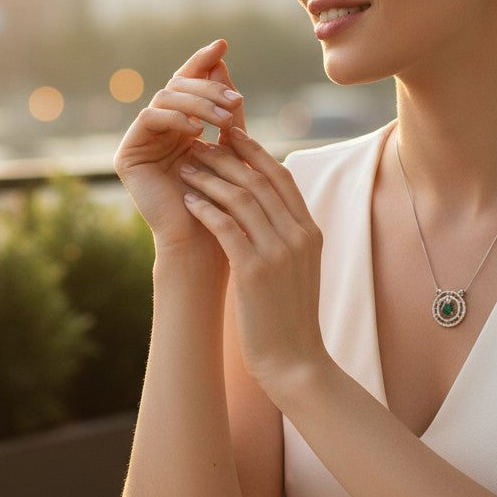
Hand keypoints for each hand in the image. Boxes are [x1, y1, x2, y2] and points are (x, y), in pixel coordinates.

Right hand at [115, 40, 245, 254]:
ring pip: (164, 98)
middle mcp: (159, 130)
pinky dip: (174, 118)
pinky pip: (148, 119)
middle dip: (207, 86)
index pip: (190, 84)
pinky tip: (199, 130)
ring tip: (225, 117)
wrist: (208, 243)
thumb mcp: (232, 148)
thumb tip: (224, 61)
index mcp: (182, 126)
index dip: (203, 62)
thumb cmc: (225, 201)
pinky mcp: (128, 156)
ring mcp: (142, 142)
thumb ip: (228, 110)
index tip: (224, 44)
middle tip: (235, 98)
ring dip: (197, 102)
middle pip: (177, 87)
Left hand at [178, 128, 326, 393]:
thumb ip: (287, 236)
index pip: (282, 178)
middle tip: (200, 144)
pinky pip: (226, 226)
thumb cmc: (289, 317)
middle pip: (259, 180)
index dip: (256, 152)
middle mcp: (298, 236)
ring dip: (210, 177)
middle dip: (227, 157)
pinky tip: (187, 200)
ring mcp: (278, 252)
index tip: (232, 136)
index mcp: (310, 232)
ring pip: (240, 197)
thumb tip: (264, 207)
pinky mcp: (255, 271)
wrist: (294, 360)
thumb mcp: (297, 269)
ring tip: (186, 166)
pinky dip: (205, 208)